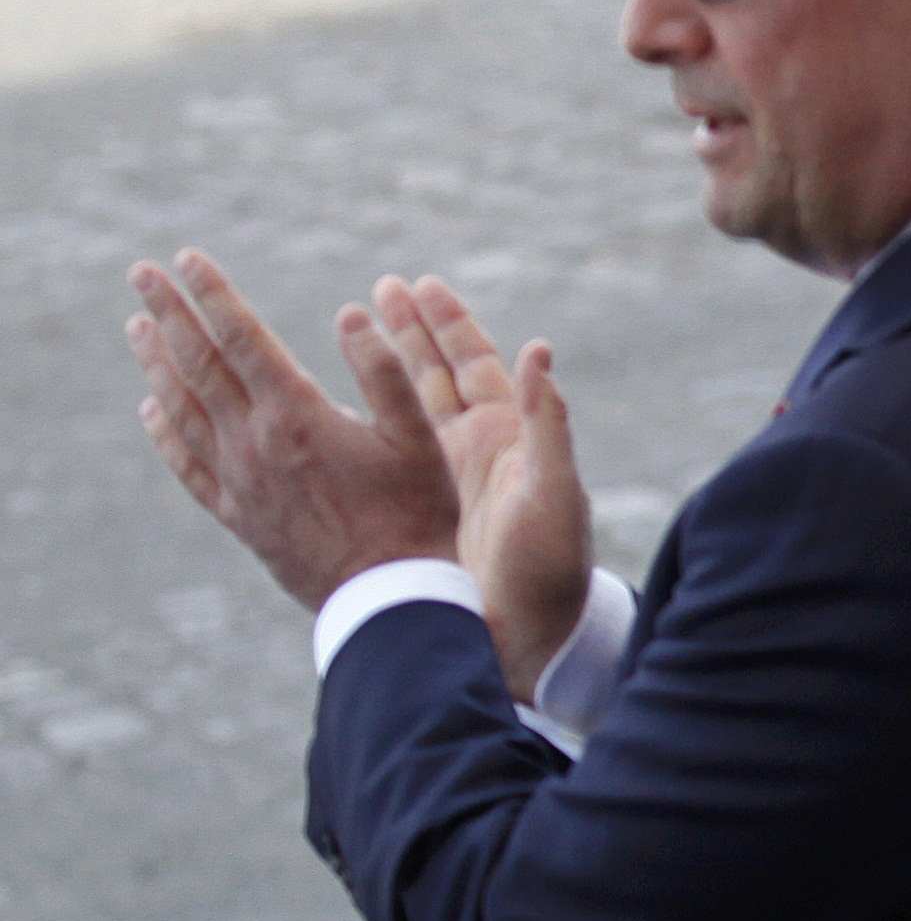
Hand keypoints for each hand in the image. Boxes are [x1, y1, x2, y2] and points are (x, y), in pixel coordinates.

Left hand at [127, 251, 459, 611]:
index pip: (241, 339)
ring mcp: (239, 480)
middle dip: (169, 313)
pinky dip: (163, 430)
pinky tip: (152, 408)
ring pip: (182, 409)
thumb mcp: (419, 438)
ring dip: (157, 362)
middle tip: (141, 273)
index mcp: (297, 416)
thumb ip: (385, 372)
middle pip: (199, 364)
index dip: (213, 294)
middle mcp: (254, 443)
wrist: (388, 597)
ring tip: (137, 326)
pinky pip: (186, 463)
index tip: (186, 258)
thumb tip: (352, 314)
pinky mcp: (238, 514)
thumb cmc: (417, 515)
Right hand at [365, 278, 591, 696]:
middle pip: (445, 373)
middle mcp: (484, 449)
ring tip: (362, 323)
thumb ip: (549, 422)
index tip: (418, 283)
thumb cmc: (549, 569)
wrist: (532, 637)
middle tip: (383, 286)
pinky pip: (399, 451)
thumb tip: (540, 347)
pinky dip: (375, 420)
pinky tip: (348, 406)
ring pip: (419, 406)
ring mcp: (455, 476)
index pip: (476, 364)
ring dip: (396, 364)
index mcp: (510, 437)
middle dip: (416, 329)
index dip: (447, 324)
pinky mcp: (430, 508)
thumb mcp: (551, 492)